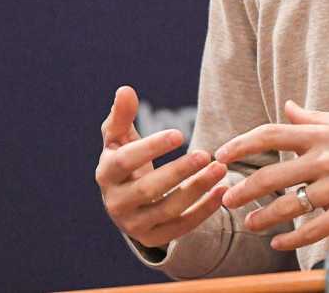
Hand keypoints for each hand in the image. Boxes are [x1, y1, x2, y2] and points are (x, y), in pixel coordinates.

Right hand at [96, 85, 227, 248]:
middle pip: (149, 189)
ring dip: (198, 189)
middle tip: (206, 154)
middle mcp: (116, 203)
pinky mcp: (153, 238)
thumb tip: (125, 90)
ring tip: (221, 168)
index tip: (180, 133)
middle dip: (180, 171)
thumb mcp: (119, 138)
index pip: (126, 161)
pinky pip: (181, 227)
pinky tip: (222, 191)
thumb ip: (122, 115)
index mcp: (106, 174)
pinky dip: (204, 210)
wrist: (124, 201)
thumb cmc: (125, 159)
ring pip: (169, 209)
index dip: (152, 147)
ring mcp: (134, 224)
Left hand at [215, 100, 328, 250]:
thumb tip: (289, 108)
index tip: (224, 153)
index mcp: (323, 134)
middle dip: (244, 189)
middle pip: (272, 173)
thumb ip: (314, 118)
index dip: (243, 143)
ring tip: (251, 223)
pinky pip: (313, 228)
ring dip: (264, 217)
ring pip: (288, 204)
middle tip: (227, 198)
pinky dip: (293, 238)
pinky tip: (280, 241)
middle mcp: (326, 159)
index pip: (273, 133)